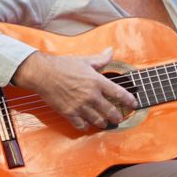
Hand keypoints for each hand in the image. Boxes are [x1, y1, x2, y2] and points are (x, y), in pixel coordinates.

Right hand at [13, 48, 136, 130]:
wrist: (43, 73)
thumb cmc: (63, 65)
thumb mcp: (84, 60)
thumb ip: (100, 59)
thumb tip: (111, 51)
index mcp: (97, 81)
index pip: (119, 93)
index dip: (129, 100)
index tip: (133, 104)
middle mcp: (91, 95)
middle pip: (110, 111)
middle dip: (117, 117)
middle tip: (119, 118)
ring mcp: (80, 106)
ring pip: (97, 120)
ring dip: (103, 123)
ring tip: (104, 123)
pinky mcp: (69, 113)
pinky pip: (81, 124)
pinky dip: (85, 126)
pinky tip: (86, 124)